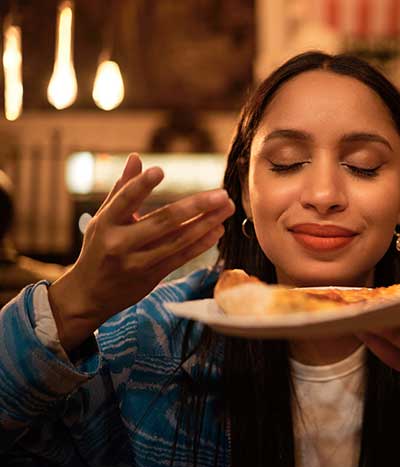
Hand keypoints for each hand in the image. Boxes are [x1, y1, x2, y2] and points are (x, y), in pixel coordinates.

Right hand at [48, 153, 234, 351]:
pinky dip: (200, 244)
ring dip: (206, 224)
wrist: (89, 295)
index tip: (160, 170)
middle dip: (196, 206)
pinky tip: (217, 230)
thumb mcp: (102, 218)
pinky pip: (181, 258)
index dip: (141, 186)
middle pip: (163, 222)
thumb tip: (136, 157)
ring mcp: (137, 262)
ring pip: (178, 241)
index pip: (124, 201)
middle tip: (221, 193)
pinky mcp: (151, 277)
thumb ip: (122, 189)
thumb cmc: (98, 248)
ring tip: (227, 208)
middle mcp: (120, 243)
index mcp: (105, 224)